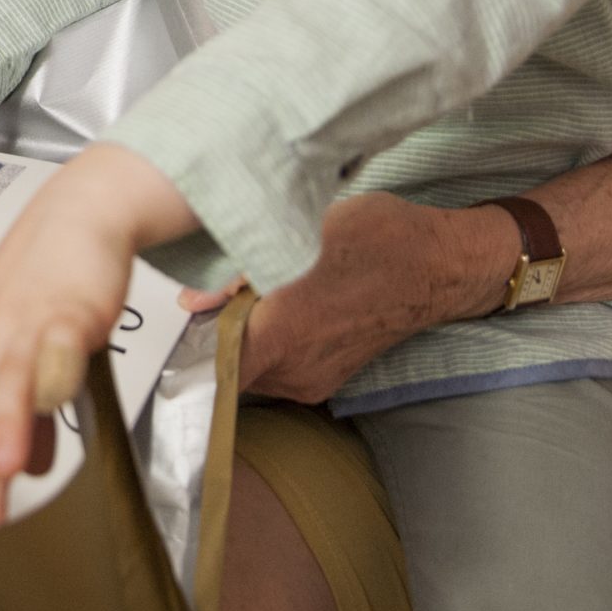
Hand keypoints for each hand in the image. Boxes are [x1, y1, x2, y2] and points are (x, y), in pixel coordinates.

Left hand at [0, 144, 195, 530]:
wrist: (82, 211)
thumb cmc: (51, 281)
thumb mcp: (32, 346)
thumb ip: (30, 408)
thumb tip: (26, 466)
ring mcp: (25, 315)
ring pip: (8, 377)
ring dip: (5, 426)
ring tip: (4, 476)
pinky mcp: (67, 301)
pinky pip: (57, 341)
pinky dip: (52, 373)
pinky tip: (53, 405)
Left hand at [187, 191, 517, 403]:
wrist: (440, 265)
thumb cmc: (378, 239)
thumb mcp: (303, 231)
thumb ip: (238, 270)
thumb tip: (192, 301)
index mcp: (283, 334)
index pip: (211, 368)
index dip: (184, 349)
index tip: (171, 328)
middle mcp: (296, 369)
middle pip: (225, 366)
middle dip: (208, 335)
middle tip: (203, 298)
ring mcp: (312, 379)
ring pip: (250, 368)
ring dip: (238, 339)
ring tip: (239, 298)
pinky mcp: (325, 378)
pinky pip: (276, 369)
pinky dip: (265, 343)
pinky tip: (271, 308)